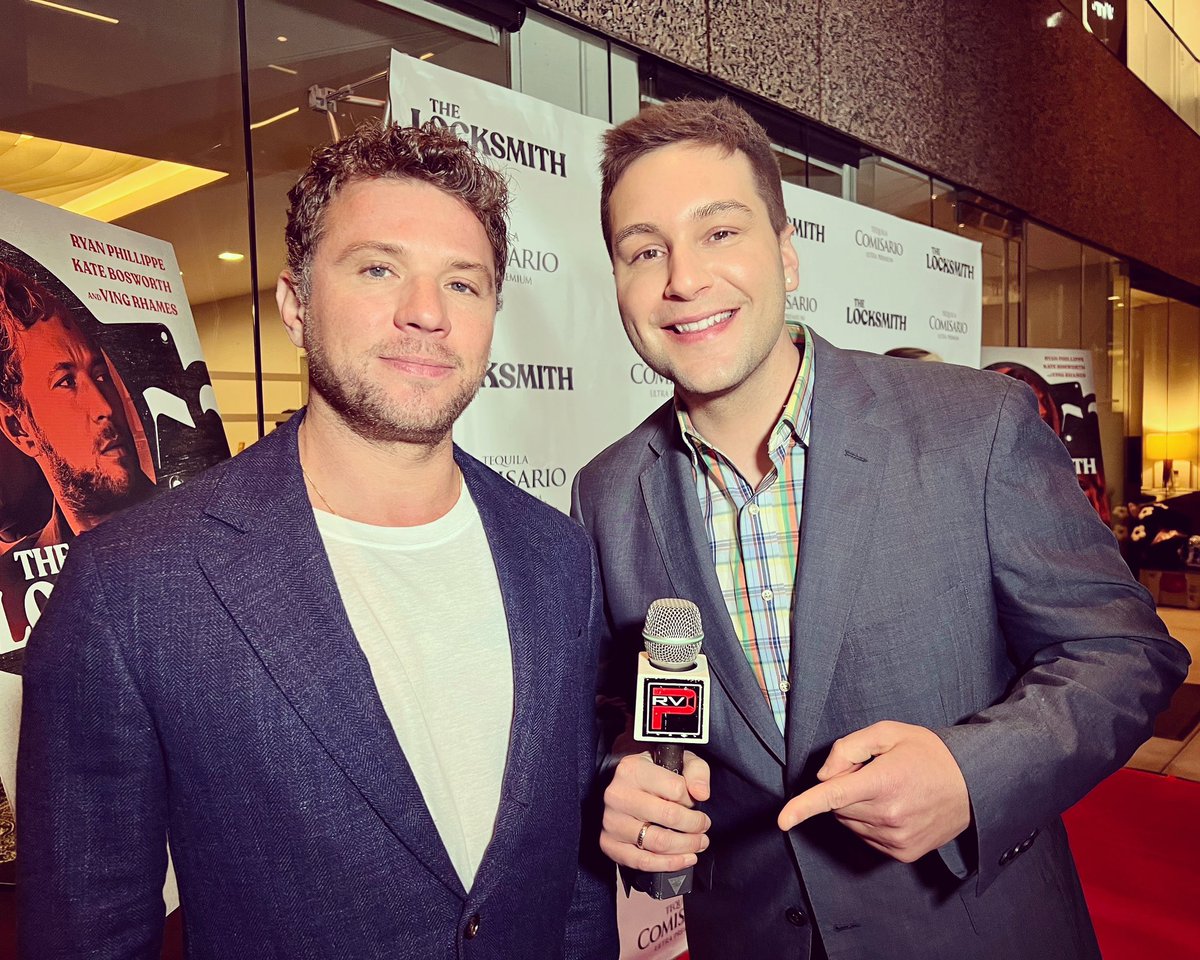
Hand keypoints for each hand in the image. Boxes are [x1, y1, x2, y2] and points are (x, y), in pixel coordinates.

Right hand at [600, 751, 710, 872]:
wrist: (626, 788)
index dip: (692, 800)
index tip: (694, 802)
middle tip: (703, 826)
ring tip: (698, 843)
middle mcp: (618, 794)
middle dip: (695, 826)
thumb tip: (701, 794)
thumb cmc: (653, 775)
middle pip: (669, 816)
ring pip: (658, 842)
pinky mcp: (609, 844)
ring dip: (686, 846)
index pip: (676, 789)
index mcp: (633, 769)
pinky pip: (643, 862)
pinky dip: (669, 864)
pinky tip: (685, 859)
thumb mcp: (677, 760)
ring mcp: (611, 821)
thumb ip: (696, 771)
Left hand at [777, 721, 969, 862]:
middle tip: (872, 773)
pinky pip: (866, 837)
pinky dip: (869, 822)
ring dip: (856, 807)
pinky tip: (894, 807)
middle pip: (838, 806)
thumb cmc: (927, 753)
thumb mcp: (889, 733)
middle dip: (844, 788)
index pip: (833, 796)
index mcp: (884, 781)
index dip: (802, 808)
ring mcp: (896, 838)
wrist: (973, 784)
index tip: (782, 820)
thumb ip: (849, 747)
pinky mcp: (903, 852)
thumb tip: (824, 776)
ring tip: (888, 789)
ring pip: (850, 823)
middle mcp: (889, 815)